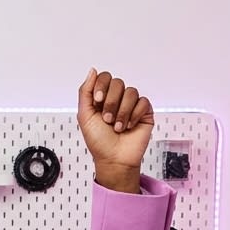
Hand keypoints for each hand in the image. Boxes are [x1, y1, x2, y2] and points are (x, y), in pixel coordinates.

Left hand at [77, 68, 153, 193]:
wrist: (113, 159)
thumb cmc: (98, 141)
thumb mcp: (84, 116)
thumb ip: (85, 92)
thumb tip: (92, 70)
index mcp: (102, 98)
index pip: (105, 77)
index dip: (102, 86)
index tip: (98, 101)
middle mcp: (117, 99)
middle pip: (118, 83)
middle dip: (110, 102)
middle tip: (107, 119)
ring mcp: (131, 105)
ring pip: (131, 92)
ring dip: (122, 112)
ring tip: (118, 127)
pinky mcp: (144, 112)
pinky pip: (143, 102)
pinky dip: (134, 115)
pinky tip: (129, 126)